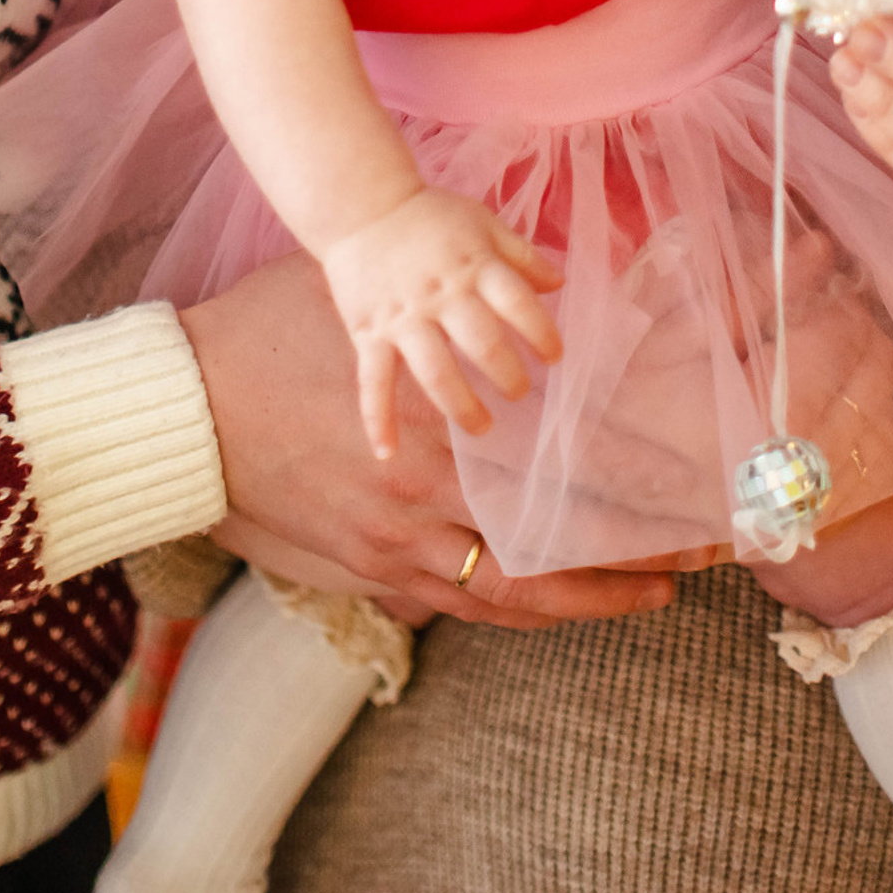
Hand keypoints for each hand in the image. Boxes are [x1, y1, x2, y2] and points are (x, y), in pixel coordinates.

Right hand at [178, 251, 669, 628]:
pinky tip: (564, 600)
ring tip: (658, 589)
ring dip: (593, 596)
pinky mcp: (370, 569)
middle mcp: (422, 501)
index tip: (695, 476)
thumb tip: (541, 286)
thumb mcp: (369, 306)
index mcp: (431, 426)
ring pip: (516, 592)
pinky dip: (523, 605)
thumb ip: (451, 312)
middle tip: (710, 552)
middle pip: (555, 542)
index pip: (560, 462)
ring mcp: (394, 547)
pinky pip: (464, 602)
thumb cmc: (269, 333)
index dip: (636, 476)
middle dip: (639, 551)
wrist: (182, 410)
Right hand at [320, 188, 562, 454]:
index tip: (554, 357)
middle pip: (483, 343)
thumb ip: (521, 254)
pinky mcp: (368, 332)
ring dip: (461, 406)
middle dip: (508, 376)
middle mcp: (441, 294)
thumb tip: (559, 283)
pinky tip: (388, 452)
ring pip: (435, 371)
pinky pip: (373, 381)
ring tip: (483, 426)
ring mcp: (403, 317)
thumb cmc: (429, 216)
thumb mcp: (482, 222)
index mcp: (474, 265)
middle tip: (519, 392)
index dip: (542, 333)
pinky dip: (377, 418)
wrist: (361, 205)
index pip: (518, 304)